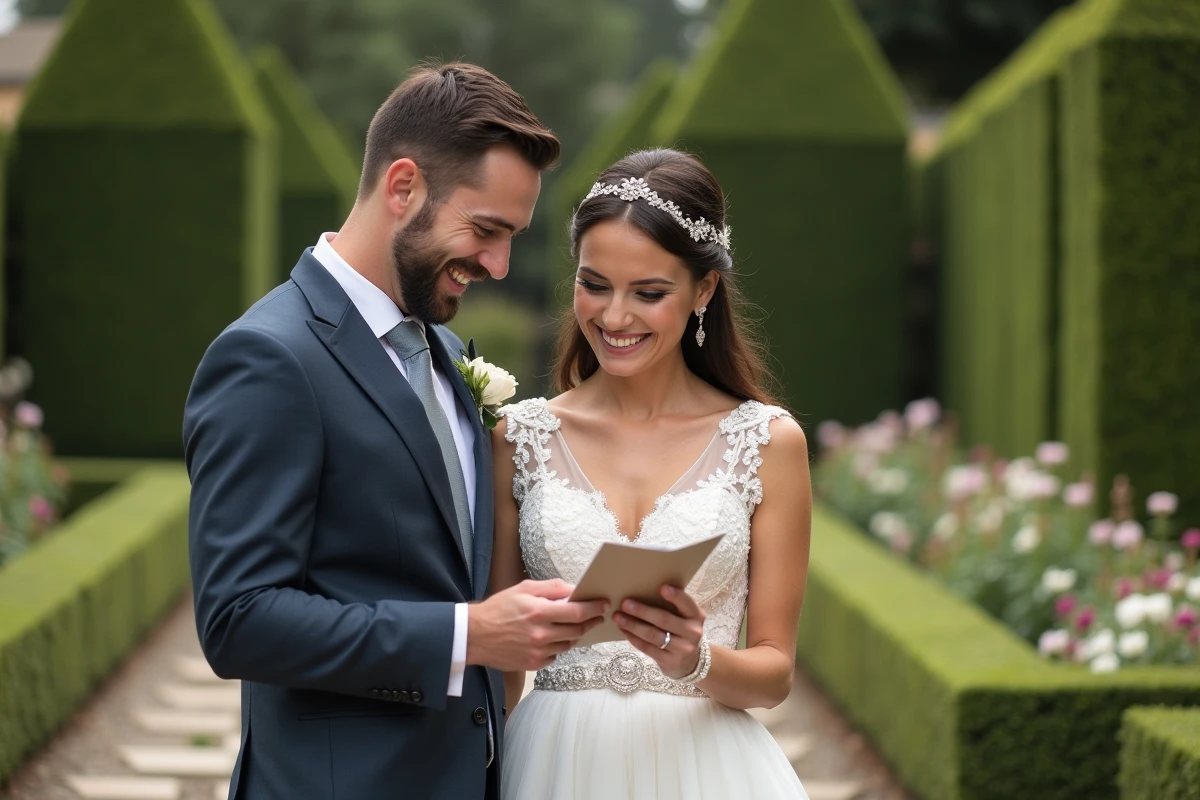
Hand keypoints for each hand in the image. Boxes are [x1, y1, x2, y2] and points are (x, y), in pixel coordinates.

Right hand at [467, 579, 607, 670]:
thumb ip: (551, 588)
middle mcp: (541, 634)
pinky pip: (556, 654)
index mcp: (539, 612)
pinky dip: (558, 645)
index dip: (594, 608)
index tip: (604, 605)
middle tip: (597, 616)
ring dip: (574, 634)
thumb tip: (573, 589)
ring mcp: (538, 651)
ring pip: (569, 643)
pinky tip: (551, 637)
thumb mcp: (523, 589)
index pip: (577, 612)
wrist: (474, 636)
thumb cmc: (498, 609)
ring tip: (571, 625)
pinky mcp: (534, 664)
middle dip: (591, 621)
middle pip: (578, 629)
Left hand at [613, 584, 705, 678]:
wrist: (691, 662)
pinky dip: (633, 638)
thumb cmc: (682, 630)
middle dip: (642, 611)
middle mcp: (692, 632)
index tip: (662, 588)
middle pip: (664, 620)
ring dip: (633, 625)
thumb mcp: (685, 617)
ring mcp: (682, 649)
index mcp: (696, 616)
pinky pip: (647, 648)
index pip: (687, 604)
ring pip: (653, 635)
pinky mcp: (669, 661)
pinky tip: (623, 630)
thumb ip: (674, 606)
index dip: (676, 596)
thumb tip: (644, 589)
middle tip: (625, 604)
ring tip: (618, 617)